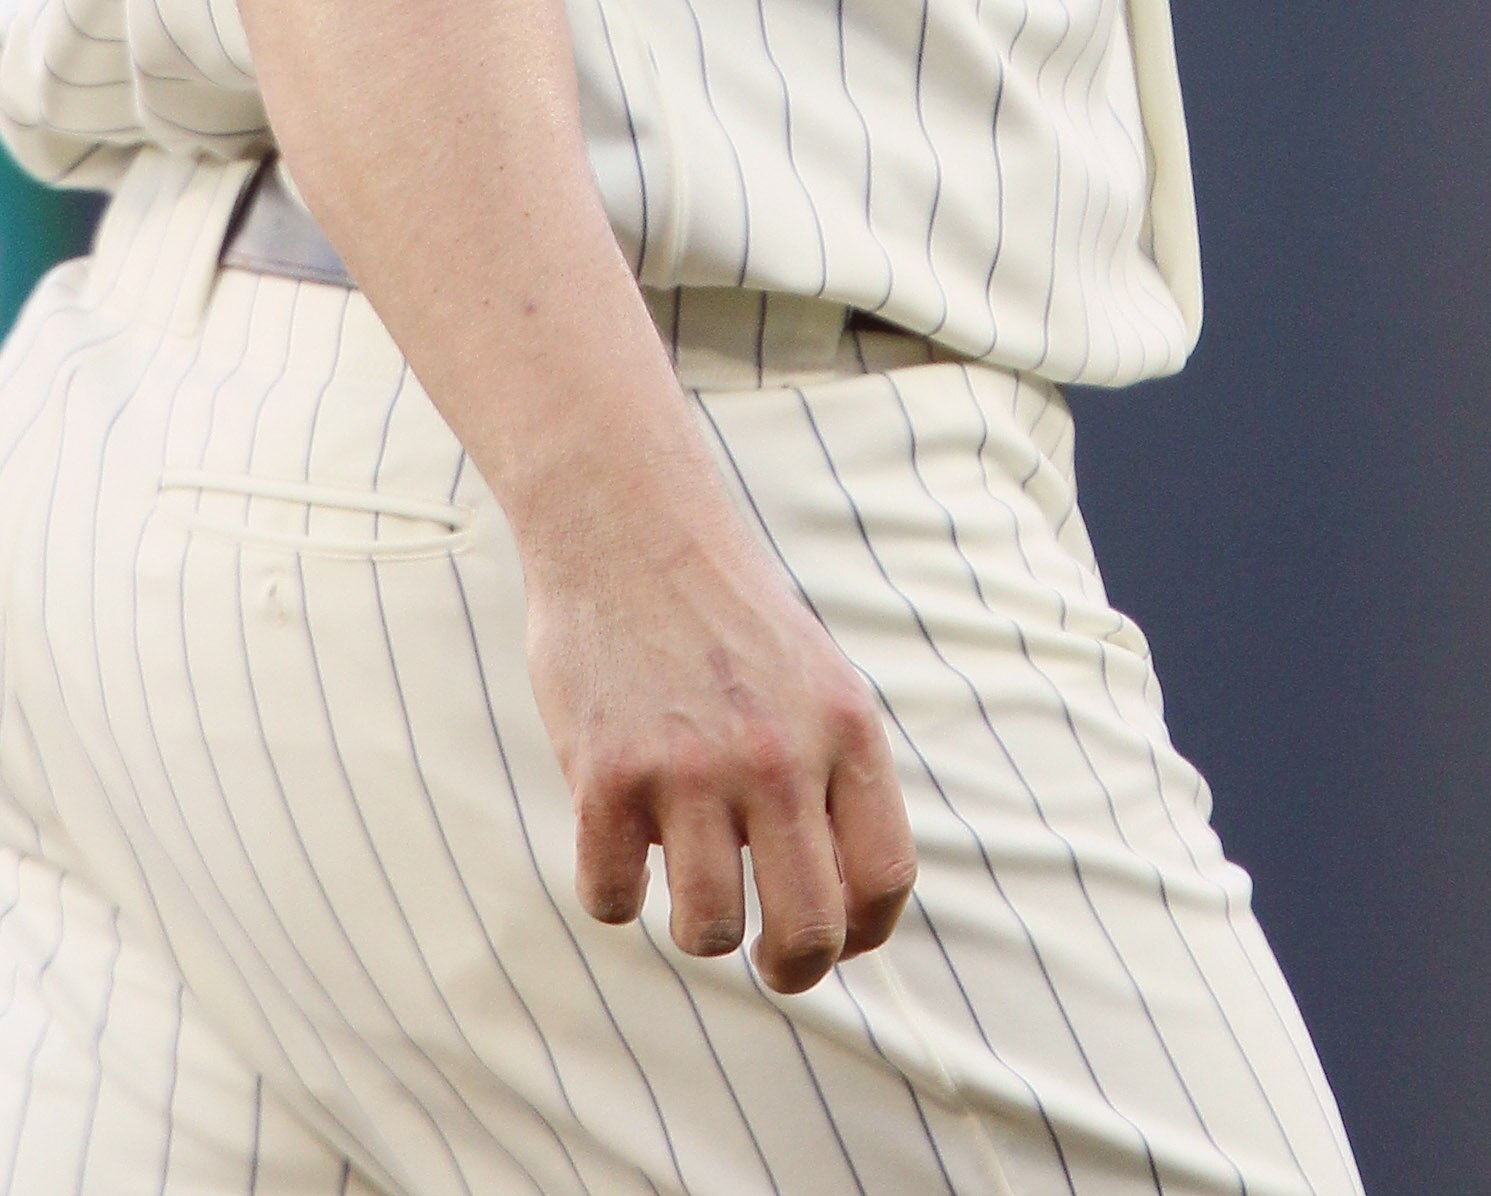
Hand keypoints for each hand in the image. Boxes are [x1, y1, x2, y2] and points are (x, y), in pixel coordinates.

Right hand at [519, 484, 917, 994]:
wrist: (628, 522)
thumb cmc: (724, 617)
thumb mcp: (816, 680)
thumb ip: (836, 779)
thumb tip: (846, 917)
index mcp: (845, 729)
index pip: (884, 881)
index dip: (862, 936)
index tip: (831, 942)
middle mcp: (778, 754)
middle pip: (807, 929)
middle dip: (788, 967)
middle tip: (764, 956)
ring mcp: (690, 767)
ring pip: (707, 930)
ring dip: (695, 924)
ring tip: (681, 874)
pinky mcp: (607, 773)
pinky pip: (612, 898)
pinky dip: (613, 889)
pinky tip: (616, 841)